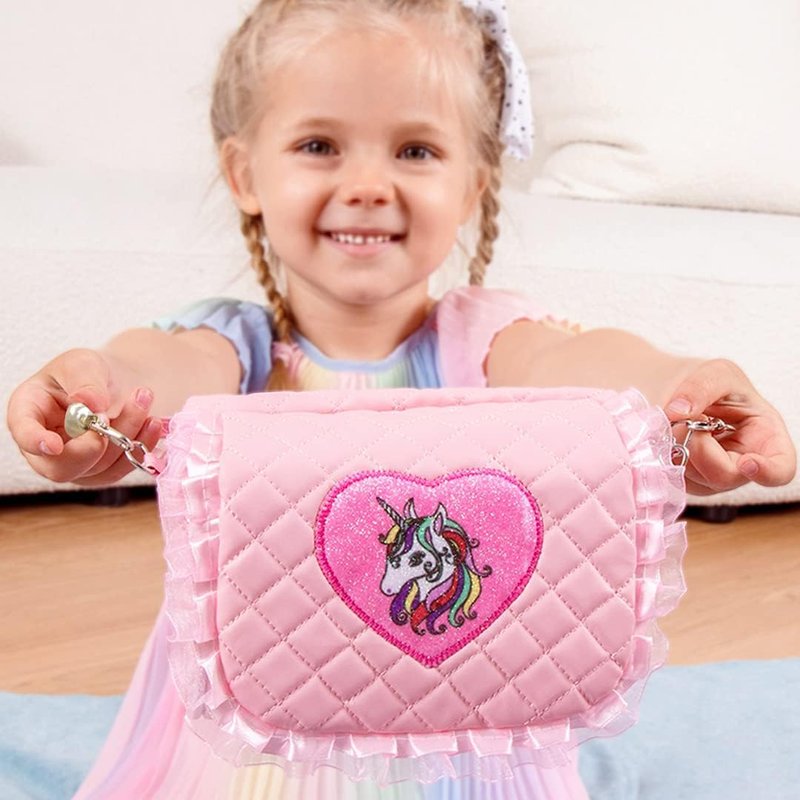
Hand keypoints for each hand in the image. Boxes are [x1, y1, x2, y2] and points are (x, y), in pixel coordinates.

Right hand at [6, 348, 162, 485]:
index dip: (34, 442)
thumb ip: (85, 381)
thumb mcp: (84, 363)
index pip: (24, 432)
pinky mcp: (101, 471)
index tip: (53, 444)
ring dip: (125, 434)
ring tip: (143, 396)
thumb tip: (91, 403)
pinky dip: (141, 446)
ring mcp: (74, 463)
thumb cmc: (88, 372)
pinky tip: (152, 422)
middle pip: (60, 467)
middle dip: (92, 446)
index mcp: (29, 412)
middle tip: (109, 418)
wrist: (114, 383)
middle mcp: (46, 446)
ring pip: (98, 467)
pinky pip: (121, 469)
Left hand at [665, 359, 796, 495]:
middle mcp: (742, 464)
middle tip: (686, 421)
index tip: (746, 462)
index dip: (768, 473)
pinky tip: (669, 435)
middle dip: (699, 448)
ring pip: (693, 478)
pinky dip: (663, 454)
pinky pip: (671, 476)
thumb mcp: (716, 373)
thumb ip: (701, 387)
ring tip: (680, 422)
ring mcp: (713, 477)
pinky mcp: (687, 480)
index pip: (780, 470)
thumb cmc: (711, 384)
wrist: (679, 390)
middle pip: (724, 476)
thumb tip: (679, 411)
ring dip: (677, 447)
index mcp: (766, 438)